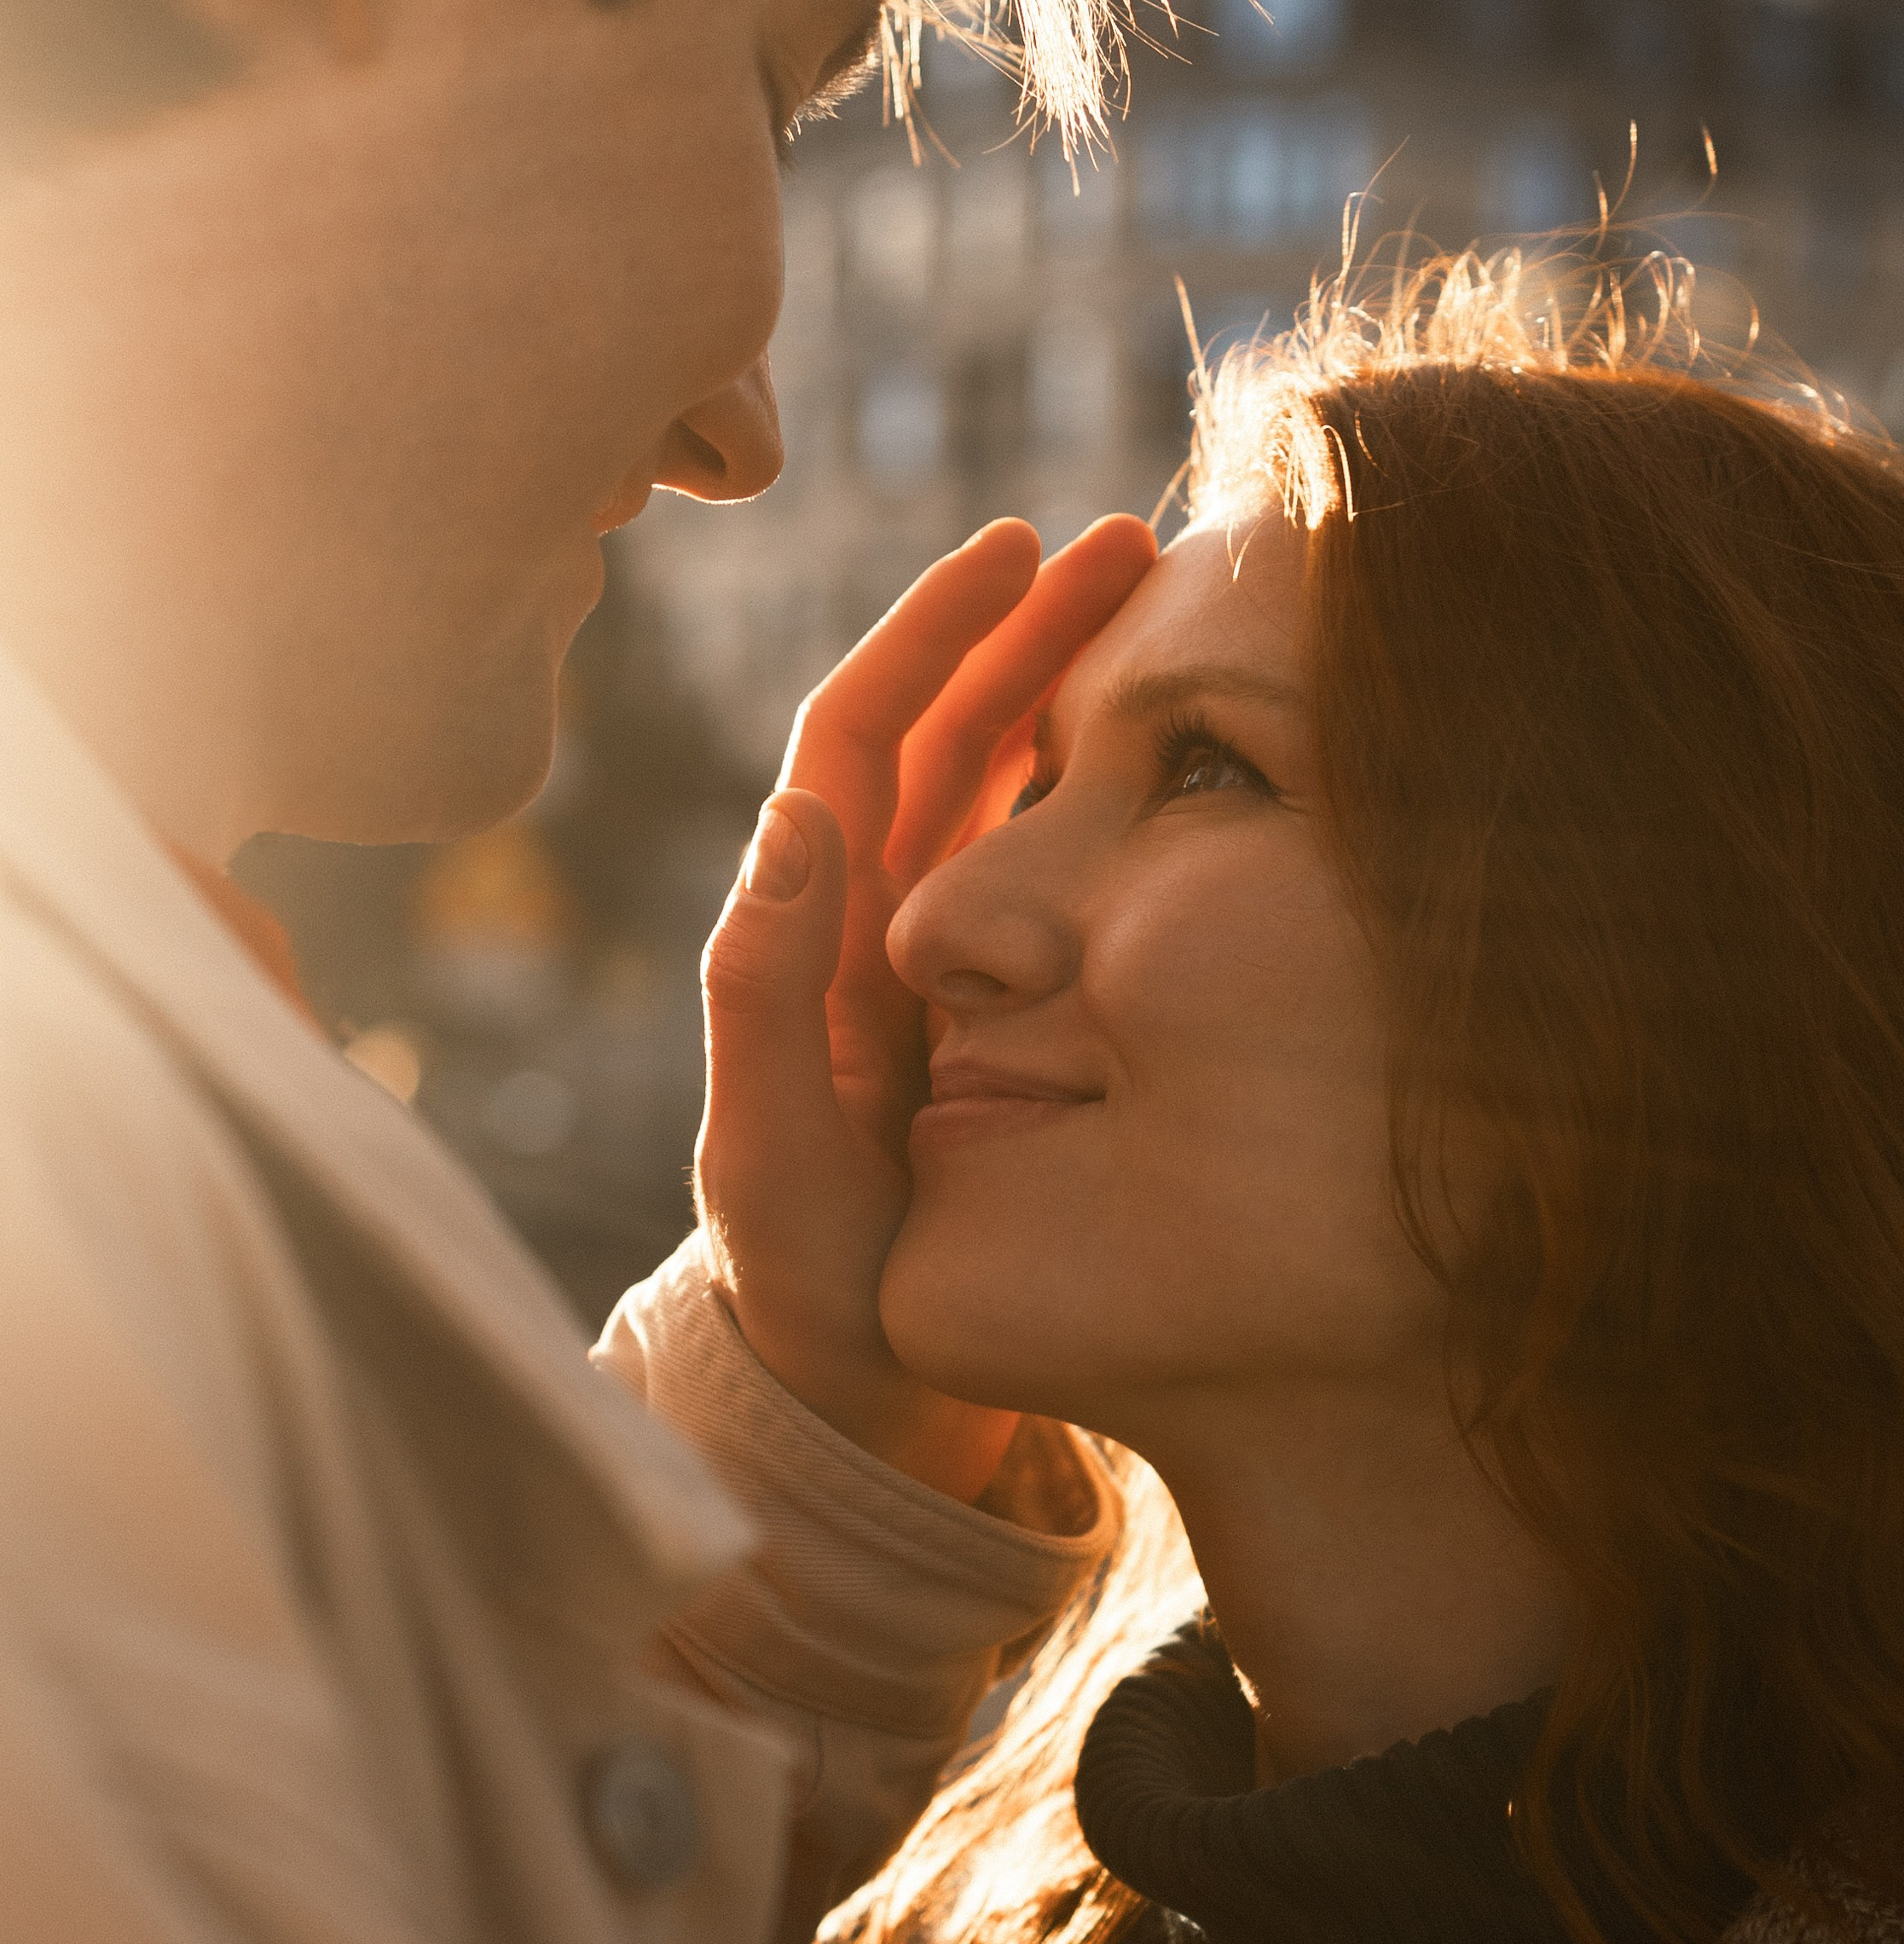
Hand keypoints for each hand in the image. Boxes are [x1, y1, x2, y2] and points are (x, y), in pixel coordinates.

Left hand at [696, 512, 1155, 1502]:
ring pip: (1001, 793)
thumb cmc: (811, 1291)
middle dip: (1025, 633)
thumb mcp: (772, 1156)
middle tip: (1130, 544)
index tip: (1016, 550)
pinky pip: (1048, 879)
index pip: (859, 741)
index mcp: (812, 939)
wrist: (857, 1398)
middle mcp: (868, 933)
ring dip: (1068, 696)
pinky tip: (1177, 765)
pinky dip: (1098, 802)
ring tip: (1164, 617)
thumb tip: (793, 811)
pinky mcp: (998, 1022)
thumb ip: (766, 996)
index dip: (933, 636)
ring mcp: (936, 973)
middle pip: (943, 738)